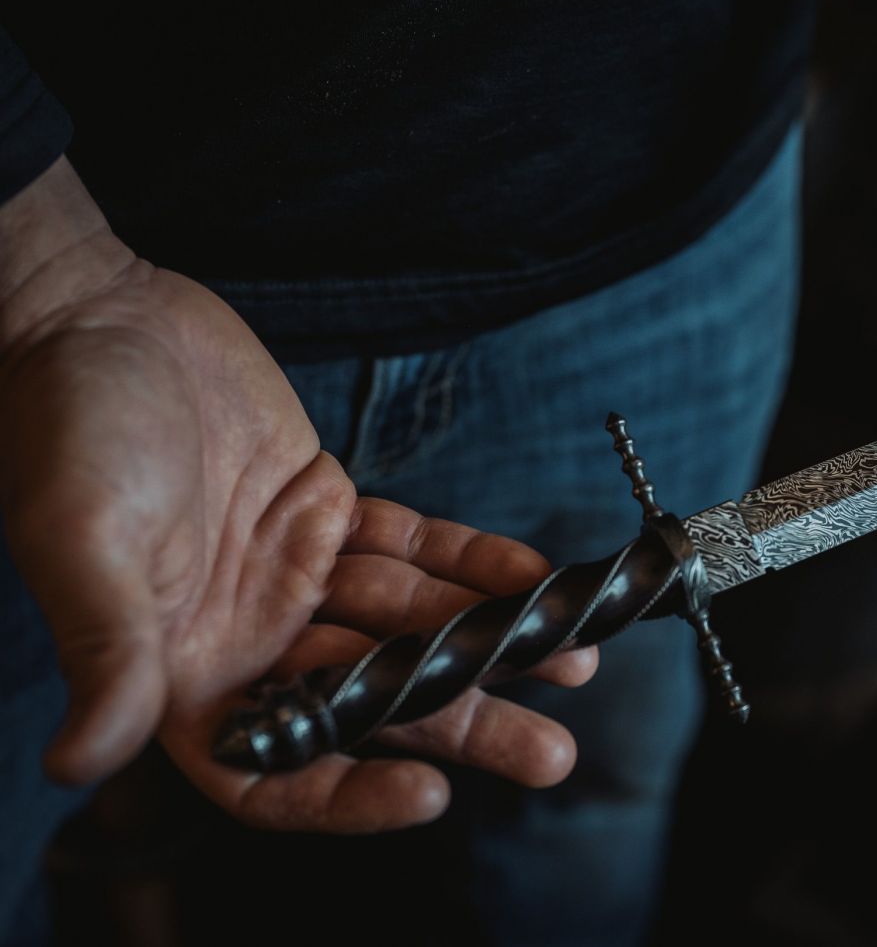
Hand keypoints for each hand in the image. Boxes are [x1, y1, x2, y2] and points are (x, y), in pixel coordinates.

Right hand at [0, 158, 597, 830]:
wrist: (99, 319)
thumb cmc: (64, 429)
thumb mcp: (79, 543)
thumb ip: (104, 651)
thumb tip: (78, 762)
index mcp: (180, 671)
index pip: (274, 765)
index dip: (348, 793)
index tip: (430, 795)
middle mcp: (250, 636)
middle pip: (370, 701)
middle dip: (462, 722)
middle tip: (549, 752)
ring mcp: (297, 574)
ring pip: (408, 626)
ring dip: (490, 643)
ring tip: (574, 664)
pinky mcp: (331, 510)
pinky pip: (416, 547)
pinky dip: (473, 563)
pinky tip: (532, 581)